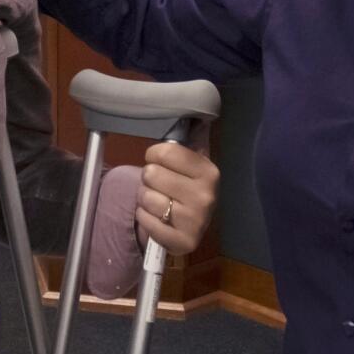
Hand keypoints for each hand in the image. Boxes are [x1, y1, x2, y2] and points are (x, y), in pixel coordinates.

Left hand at [134, 130, 218, 255]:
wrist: (190, 228)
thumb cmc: (187, 188)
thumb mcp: (193, 163)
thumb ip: (189, 139)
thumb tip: (192, 111)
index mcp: (209, 172)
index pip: (166, 151)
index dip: (154, 154)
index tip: (158, 160)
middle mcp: (205, 196)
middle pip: (151, 173)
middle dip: (149, 178)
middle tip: (159, 184)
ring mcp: (195, 222)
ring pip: (145, 197)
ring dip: (145, 198)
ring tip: (158, 201)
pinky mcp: (182, 242)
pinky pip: (144, 220)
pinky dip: (144, 217)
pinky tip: (157, 217)